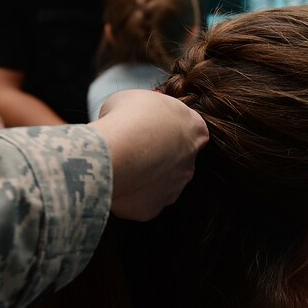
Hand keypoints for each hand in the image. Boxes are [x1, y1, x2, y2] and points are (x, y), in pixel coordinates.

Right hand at [90, 90, 209, 219]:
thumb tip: (131, 117)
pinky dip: (128, 194)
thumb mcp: (134, 99)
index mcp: (193, 129)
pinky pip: (140, 201)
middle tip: (132, 148)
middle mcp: (190, 162)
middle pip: (176, 161)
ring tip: (119, 165)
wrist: (116, 152)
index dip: (168, 129)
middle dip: (156, 156)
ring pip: (159, 184)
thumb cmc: (127, 118)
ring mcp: (174, 189)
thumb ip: (142, 111)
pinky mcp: (153, 208)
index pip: (191, 130)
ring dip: (143, 177)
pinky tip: (113, 182)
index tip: (150, 126)